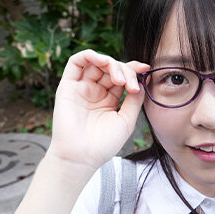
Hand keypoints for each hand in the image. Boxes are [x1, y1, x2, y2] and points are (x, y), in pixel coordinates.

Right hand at [47, 49, 149, 170]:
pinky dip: (90, 55)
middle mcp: (95, 91)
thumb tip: (142, 81)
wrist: (82, 157)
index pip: (122, 76)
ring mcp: (81, 88)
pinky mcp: (68, 86)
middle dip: (125, 70)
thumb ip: (134, 100)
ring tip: (119, 79)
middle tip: (131, 86)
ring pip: (97, 62)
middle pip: (111, 68)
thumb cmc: (103, 144)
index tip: (146, 69)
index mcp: (109, 99)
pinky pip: (76, 62)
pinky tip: (103, 62)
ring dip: (111, 63)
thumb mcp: (126, 121)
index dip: (134, 70)